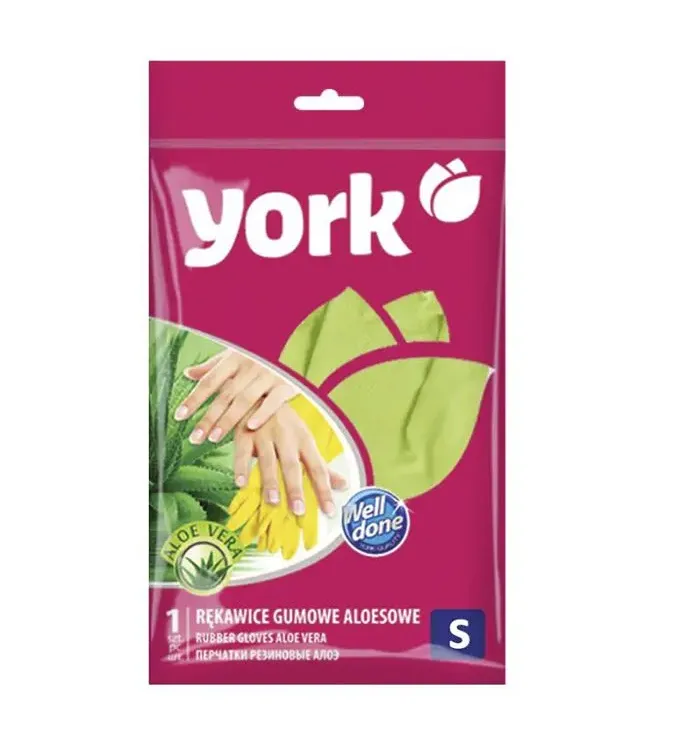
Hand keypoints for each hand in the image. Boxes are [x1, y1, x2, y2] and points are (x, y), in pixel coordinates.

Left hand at [174, 349, 296, 443]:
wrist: (295, 342)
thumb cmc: (260, 352)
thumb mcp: (235, 354)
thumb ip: (213, 366)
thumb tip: (188, 374)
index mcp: (234, 359)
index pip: (210, 381)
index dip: (194, 399)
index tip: (179, 416)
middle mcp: (249, 366)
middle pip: (224, 395)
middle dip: (208, 417)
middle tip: (195, 438)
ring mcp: (268, 374)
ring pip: (245, 400)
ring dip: (229, 420)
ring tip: (214, 438)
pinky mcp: (286, 383)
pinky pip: (273, 400)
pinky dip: (262, 413)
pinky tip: (251, 427)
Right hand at [233, 404, 346, 516]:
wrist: (258, 395)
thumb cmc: (286, 423)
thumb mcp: (305, 439)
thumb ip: (321, 464)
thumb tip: (343, 485)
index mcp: (304, 439)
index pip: (318, 467)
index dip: (324, 489)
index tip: (329, 510)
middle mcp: (287, 437)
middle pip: (292, 465)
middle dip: (295, 487)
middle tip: (299, 510)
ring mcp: (264, 434)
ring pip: (267, 460)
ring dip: (270, 481)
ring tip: (272, 501)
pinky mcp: (244, 434)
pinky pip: (242, 453)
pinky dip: (241, 468)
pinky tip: (240, 484)